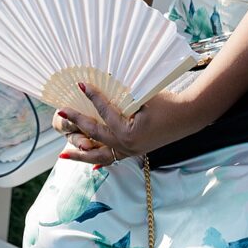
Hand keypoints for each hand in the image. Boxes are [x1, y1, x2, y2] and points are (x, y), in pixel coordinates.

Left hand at [53, 82, 200, 165]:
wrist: (187, 117)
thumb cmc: (167, 103)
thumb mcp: (143, 96)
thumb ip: (122, 96)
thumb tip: (101, 84)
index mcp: (128, 133)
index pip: (103, 113)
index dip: (92, 97)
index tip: (81, 85)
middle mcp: (126, 146)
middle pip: (94, 136)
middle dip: (76, 122)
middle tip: (60, 112)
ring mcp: (130, 151)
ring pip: (99, 155)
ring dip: (80, 154)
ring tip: (63, 154)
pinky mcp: (134, 151)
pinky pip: (113, 158)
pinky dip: (100, 159)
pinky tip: (90, 163)